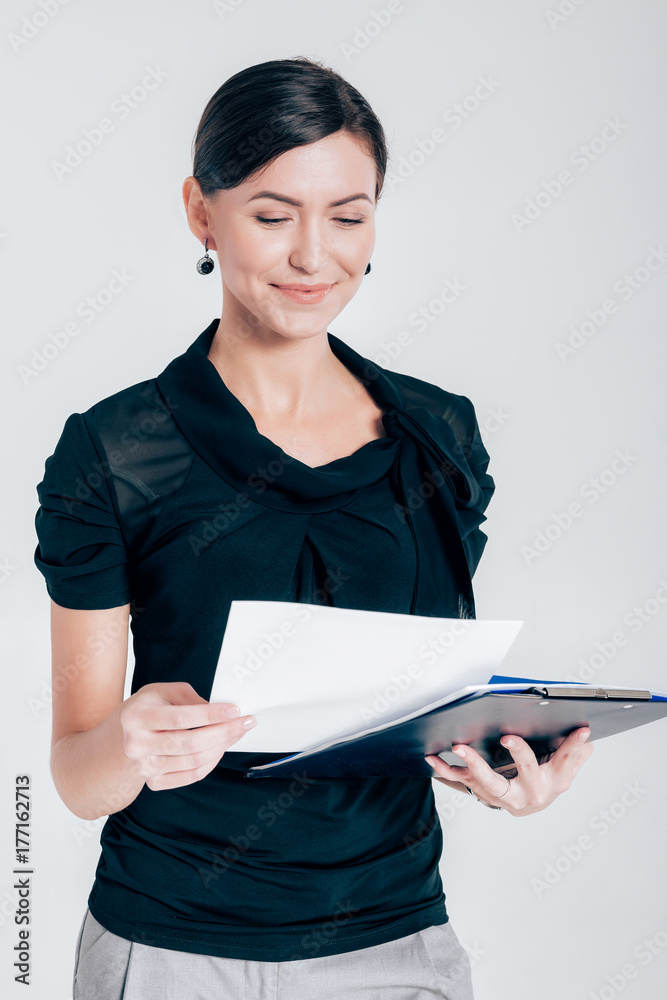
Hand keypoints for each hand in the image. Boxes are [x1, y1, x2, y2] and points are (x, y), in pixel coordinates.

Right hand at [120, 681, 256, 790]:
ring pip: (193, 761)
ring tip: (236, 732)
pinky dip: (211, 762)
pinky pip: (191, 776)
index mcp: (136, 717)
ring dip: (222, 746)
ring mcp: (144, 767)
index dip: (210, 715)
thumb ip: (191, 699)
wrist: (127, 733)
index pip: (179, 719)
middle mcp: (136, 745)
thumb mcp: (166, 691)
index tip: (234, 710)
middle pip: (189, 743)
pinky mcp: (154, 782)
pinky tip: (221, 748)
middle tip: (244, 722)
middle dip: (223, 732)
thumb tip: (219, 712)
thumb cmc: (150, 707)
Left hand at [425, 728, 593, 815]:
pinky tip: (433, 760)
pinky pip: (463, 782)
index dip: (573, 747)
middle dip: (518, 754)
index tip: (582, 730)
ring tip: (458, 747)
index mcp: (553, 783)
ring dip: (470, 764)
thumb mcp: (564, 768)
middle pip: (525, 771)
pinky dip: (446, 771)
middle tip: (508, 738)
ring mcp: (505, 797)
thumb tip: (586, 738)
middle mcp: (529, 794)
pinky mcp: (484, 794)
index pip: (564, 761)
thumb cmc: (546, 780)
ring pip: (486, 782)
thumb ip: (574, 754)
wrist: (528, 804)